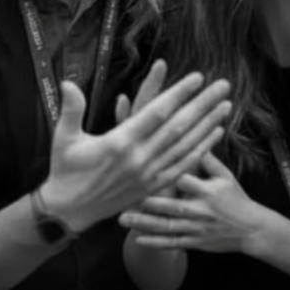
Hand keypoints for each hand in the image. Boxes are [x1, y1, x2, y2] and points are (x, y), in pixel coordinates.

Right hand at [43, 61, 230, 232]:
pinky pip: (183, 166)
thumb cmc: (66, 170)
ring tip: (226, 107)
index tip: (197, 78)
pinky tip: (215, 135)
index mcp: (120, 143)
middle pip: (179, 127)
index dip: (178, 94)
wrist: (70, 211)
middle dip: (203, 105)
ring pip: (185, 146)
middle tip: (223, 86)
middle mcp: (140, 159)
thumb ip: (71, 109)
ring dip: (207, 125)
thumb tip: (68, 83)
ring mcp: (149, 174)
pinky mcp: (153, 186)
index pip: (156, 113)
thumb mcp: (64, 137)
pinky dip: (201, 150)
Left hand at [121, 151, 278, 255]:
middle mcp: (199, 211)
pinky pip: (172, 243)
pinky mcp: (194, 242)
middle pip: (169, 206)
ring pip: (166, 227)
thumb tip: (191, 135)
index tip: (142, 166)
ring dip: (143, 224)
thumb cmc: (236, 197)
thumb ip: (206, 158)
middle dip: (145, 204)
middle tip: (121, 198)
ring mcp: (196, 229)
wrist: (251, 229)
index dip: (164, 174)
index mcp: (206, 191)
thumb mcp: (225, 175)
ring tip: (122, 220)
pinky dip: (155, 243)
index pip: (182, 180)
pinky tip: (138, 240)